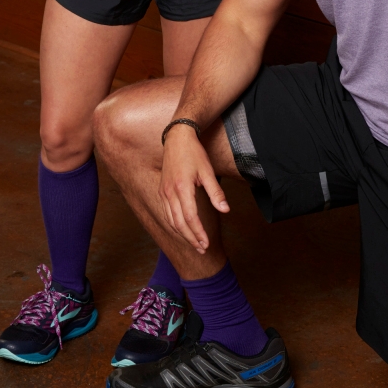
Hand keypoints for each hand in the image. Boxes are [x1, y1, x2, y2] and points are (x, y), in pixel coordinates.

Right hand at [159, 124, 229, 252]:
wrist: (177, 139)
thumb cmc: (194, 153)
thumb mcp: (208, 171)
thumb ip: (216, 192)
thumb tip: (226, 210)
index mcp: (182, 188)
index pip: (190, 218)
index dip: (198, 233)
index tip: (206, 244)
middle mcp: (169, 193)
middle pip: (179, 223)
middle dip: (191, 239)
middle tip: (202, 249)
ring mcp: (163, 192)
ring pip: (171, 220)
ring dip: (183, 234)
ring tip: (195, 243)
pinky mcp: (162, 191)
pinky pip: (167, 213)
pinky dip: (175, 225)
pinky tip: (184, 230)